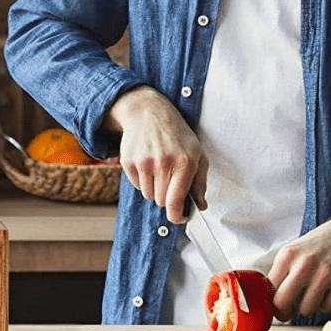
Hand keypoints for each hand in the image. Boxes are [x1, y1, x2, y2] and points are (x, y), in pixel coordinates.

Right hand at [103, 86, 208, 223]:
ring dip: (154, 188)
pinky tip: (148, 163)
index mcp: (184, 162)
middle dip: (167, 196)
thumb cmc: (177, 135)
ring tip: (159, 168)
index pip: (175, 202)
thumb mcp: (197, 153)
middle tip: (170, 180)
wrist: (149, 113)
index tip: (179, 217)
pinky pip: (136, 186)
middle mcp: (164, 163)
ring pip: (149, 195)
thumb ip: (200, 182)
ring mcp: (144, 162)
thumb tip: (201, 206)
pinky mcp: (129, 162)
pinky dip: (143, 180)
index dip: (176, 216)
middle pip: (162, 202)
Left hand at [268, 191, 330, 320]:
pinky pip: (327, 308)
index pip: (269, 290)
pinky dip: (328, 303)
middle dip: (286, 312)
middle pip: (281, 304)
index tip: (279, 305)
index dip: (273, 302)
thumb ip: (284, 271)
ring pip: (306, 310)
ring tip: (318, 291)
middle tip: (292, 310)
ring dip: (311, 305)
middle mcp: (304, 264)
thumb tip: (272, 298)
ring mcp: (324, 274)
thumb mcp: (297, 250)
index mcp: (288, 255)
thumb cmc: (325, 242)